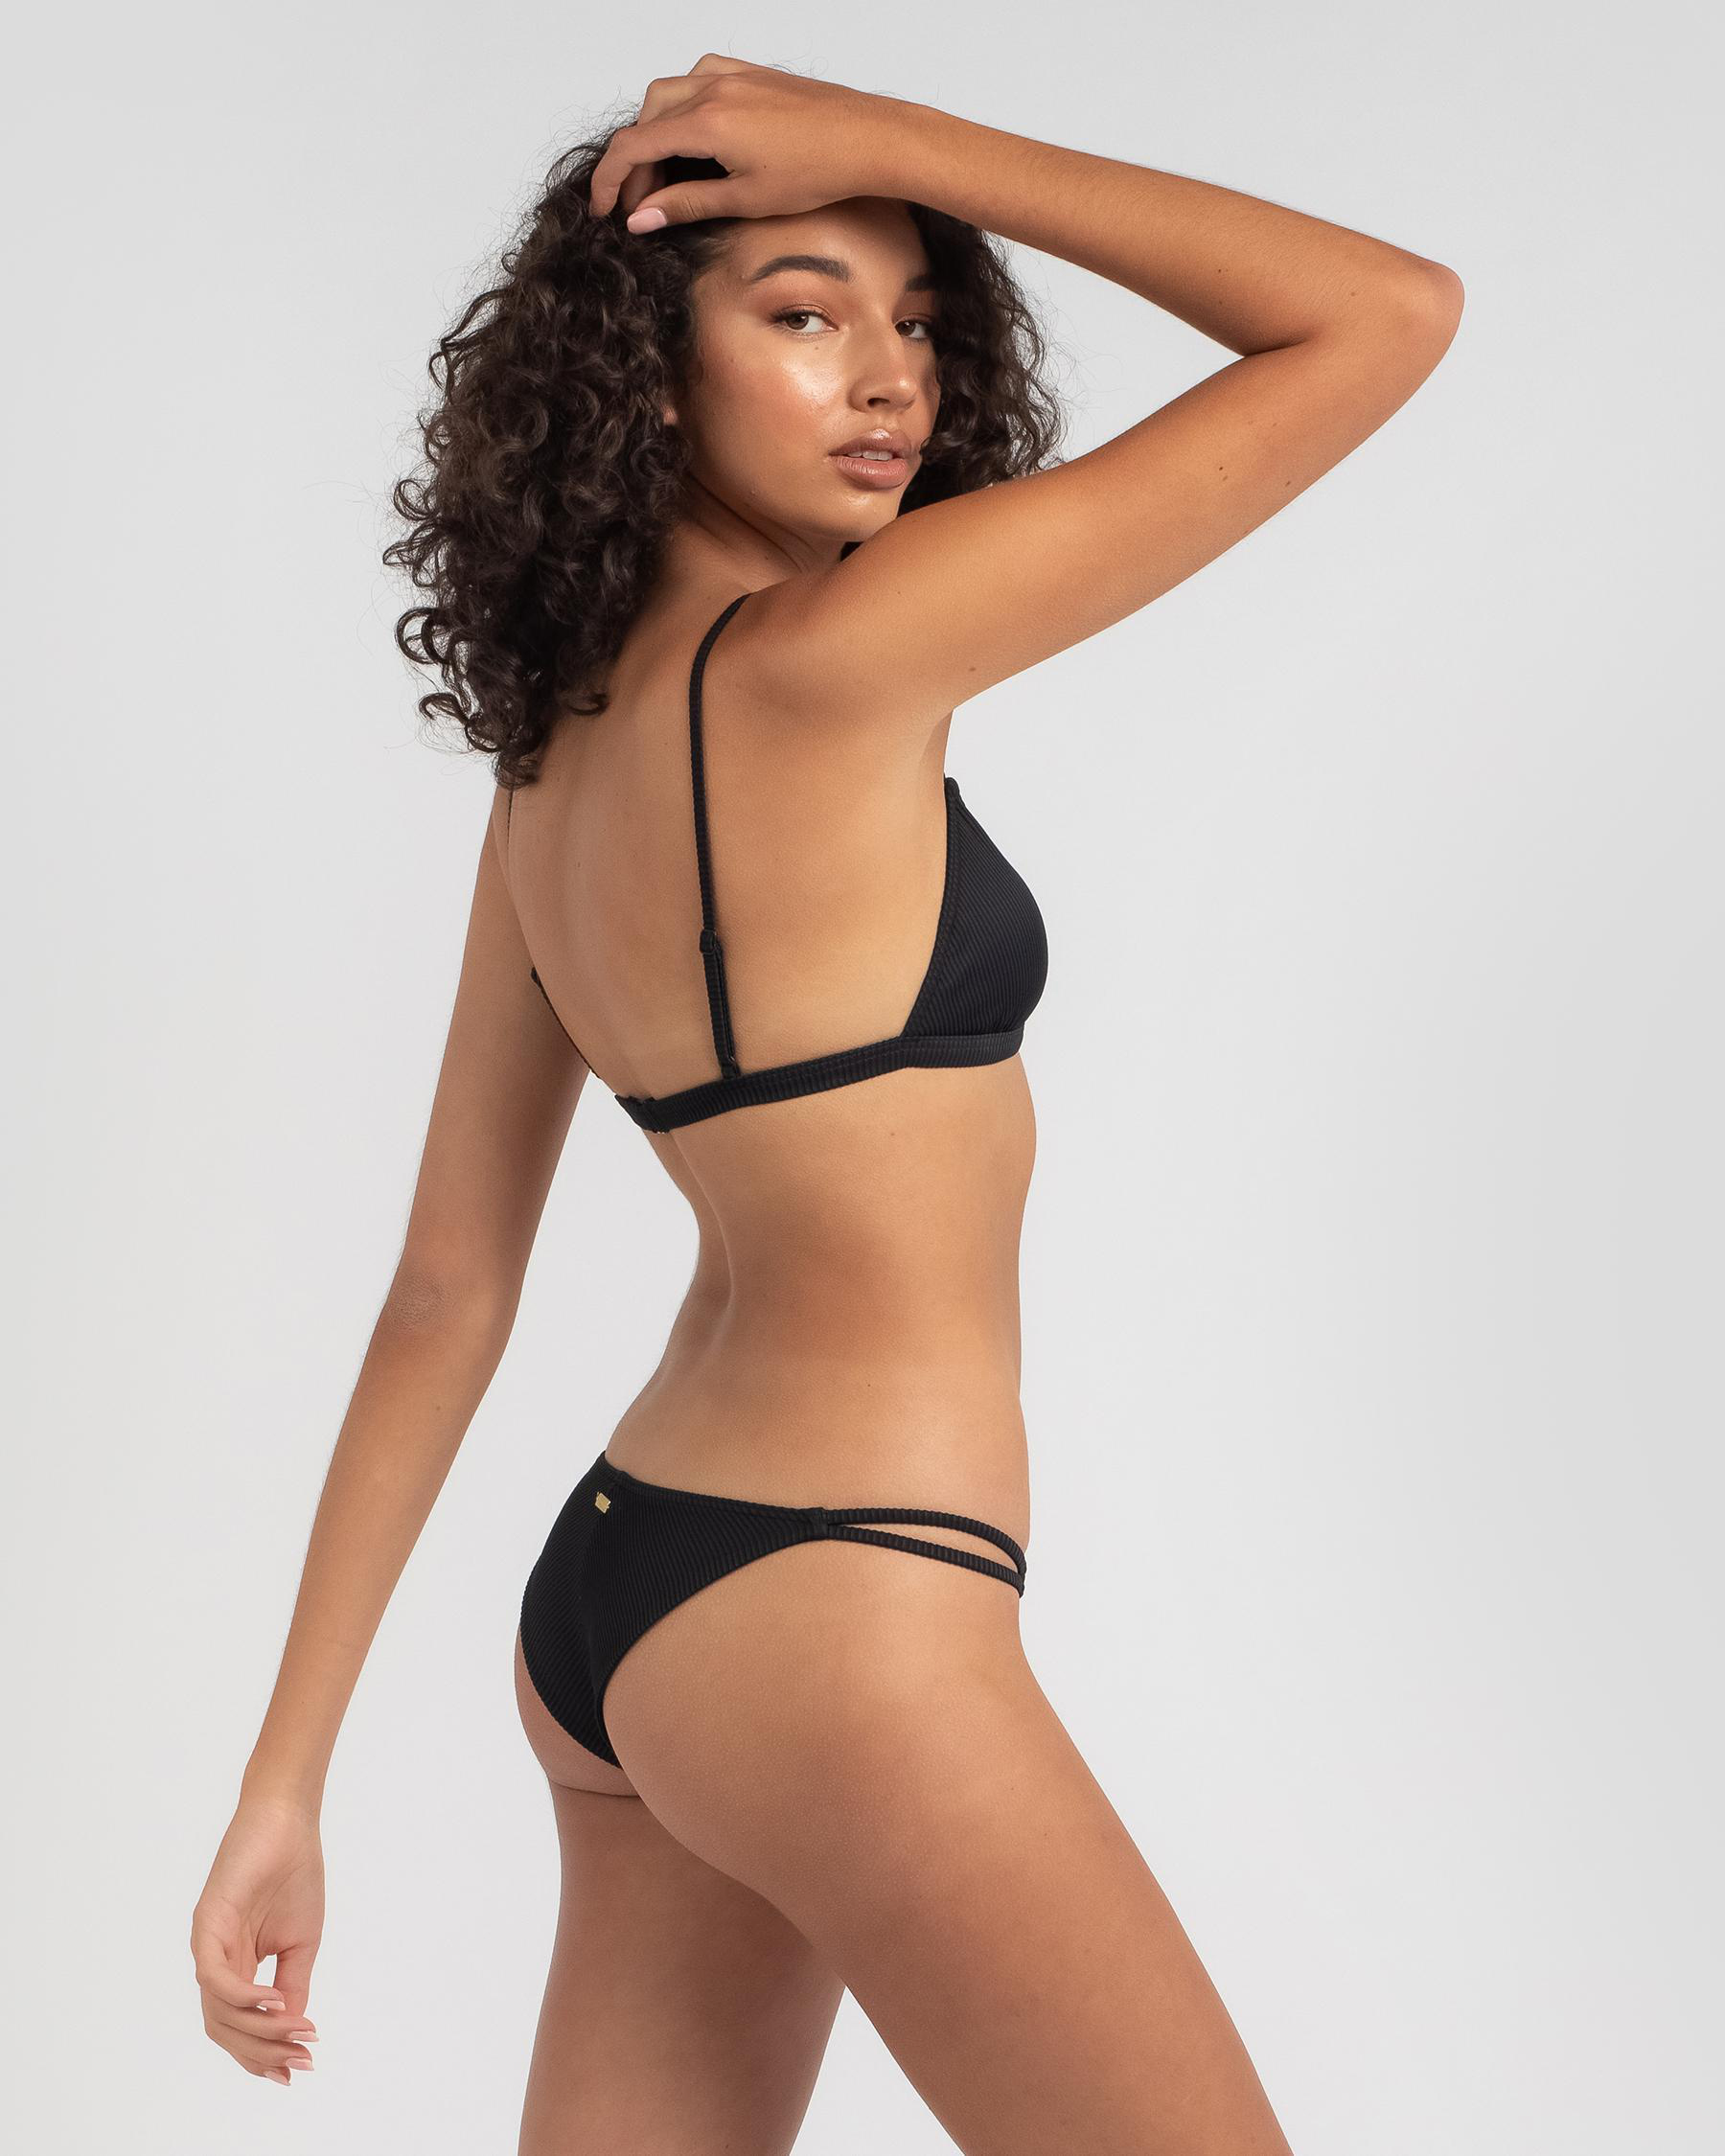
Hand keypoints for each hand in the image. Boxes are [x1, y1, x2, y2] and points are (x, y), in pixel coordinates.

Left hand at [190, 1794, 323, 2086]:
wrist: (289, 1821)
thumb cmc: (295, 1873)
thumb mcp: (301, 1943)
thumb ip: (292, 1986)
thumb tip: (291, 2030)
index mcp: (235, 1967)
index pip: (237, 2027)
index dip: (264, 2055)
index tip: (299, 2069)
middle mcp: (214, 1961)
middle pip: (224, 2029)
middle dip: (262, 2053)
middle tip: (300, 2060)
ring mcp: (207, 1944)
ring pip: (219, 2011)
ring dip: (260, 2030)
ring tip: (297, 2030)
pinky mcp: (206, 1924)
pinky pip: (216, 1977)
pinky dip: (244, 1997)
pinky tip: (275, 2001)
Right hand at [588, 55, 913, 232]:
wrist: (869, 138)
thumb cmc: (818, 171)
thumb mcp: (745, 199)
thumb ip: (686, 205)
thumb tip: (640, 219)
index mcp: (706, 121)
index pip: (633, 146)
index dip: (610, 182)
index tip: (604, 211)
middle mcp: (711, 86)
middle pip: (645, 119)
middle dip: (635, 163)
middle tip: (643, 206)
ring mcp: (730, 72)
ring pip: (666, 95)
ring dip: (655, 133)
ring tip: (667, 175)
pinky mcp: (748, 71)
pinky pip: (696, 79)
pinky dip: (681, 109)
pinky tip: (696, 138)